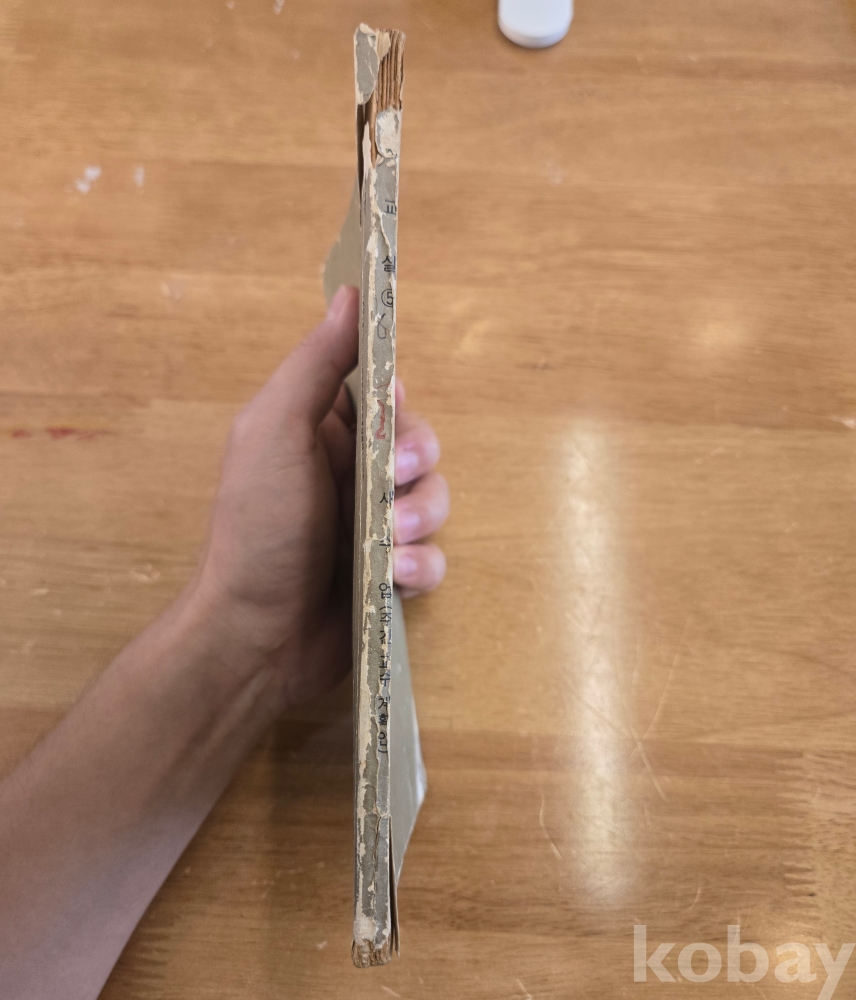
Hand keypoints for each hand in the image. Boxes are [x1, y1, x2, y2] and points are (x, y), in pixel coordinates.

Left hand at [192, 286, 448, 709]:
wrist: (254, 636)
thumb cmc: (257, 527)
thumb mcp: (275, 432)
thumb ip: (316, 366)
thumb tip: (350, 295)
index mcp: (322, 433)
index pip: (382, 395)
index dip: (399, 401)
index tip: (396, 410)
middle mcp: (353, 473)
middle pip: (421, 445)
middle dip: (419, 461)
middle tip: (397, 477)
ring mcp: (374, 526)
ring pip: (435, 500)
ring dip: (422, 517)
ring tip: (390, 542)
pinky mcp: (392, 575)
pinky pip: (434, 557)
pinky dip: (422, 566)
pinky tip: (396, 579)